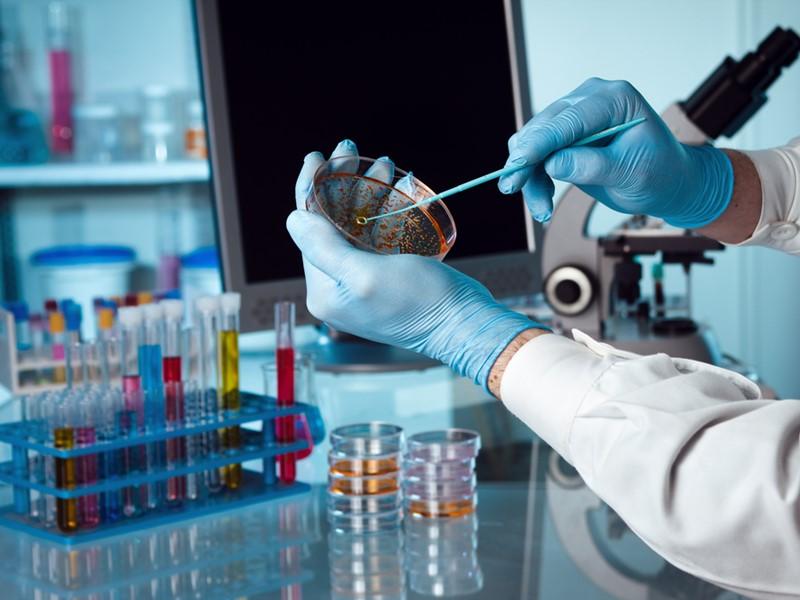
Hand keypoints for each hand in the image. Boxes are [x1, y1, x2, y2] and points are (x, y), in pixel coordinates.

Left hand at [288, 139, 541, 388]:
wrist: (466, 325)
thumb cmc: (419, 302)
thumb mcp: (365, 275)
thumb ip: (324, 249)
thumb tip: (292, 219)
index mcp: (325, 290)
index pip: (308, 229)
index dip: (309, 188)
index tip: (316, 156)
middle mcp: (338, 287)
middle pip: (330, 223)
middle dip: (342, 183)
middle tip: (351, 149)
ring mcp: (362, 281)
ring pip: (356, 224)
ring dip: (367, 190)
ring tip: (383, 163)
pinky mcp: (387, 276)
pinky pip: (377, 234)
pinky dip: (384, 209)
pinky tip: (396, 187)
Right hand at [497, 78, 733, 227]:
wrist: (667, 181)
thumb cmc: (659, 174)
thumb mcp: (631, 173)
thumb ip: (592, 166)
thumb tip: (553, 163)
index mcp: (614, 99)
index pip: (568, 119)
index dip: (540, 143)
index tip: (517, 164)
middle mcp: (590, 99)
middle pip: (544, 127)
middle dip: (527, 161)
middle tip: (514, 189)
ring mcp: (575, 114)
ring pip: (533, 142)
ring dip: (529, 175)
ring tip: (540, 208)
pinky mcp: (565, 134)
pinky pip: (537, 154)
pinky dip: (534, 177)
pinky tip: (542, 201)